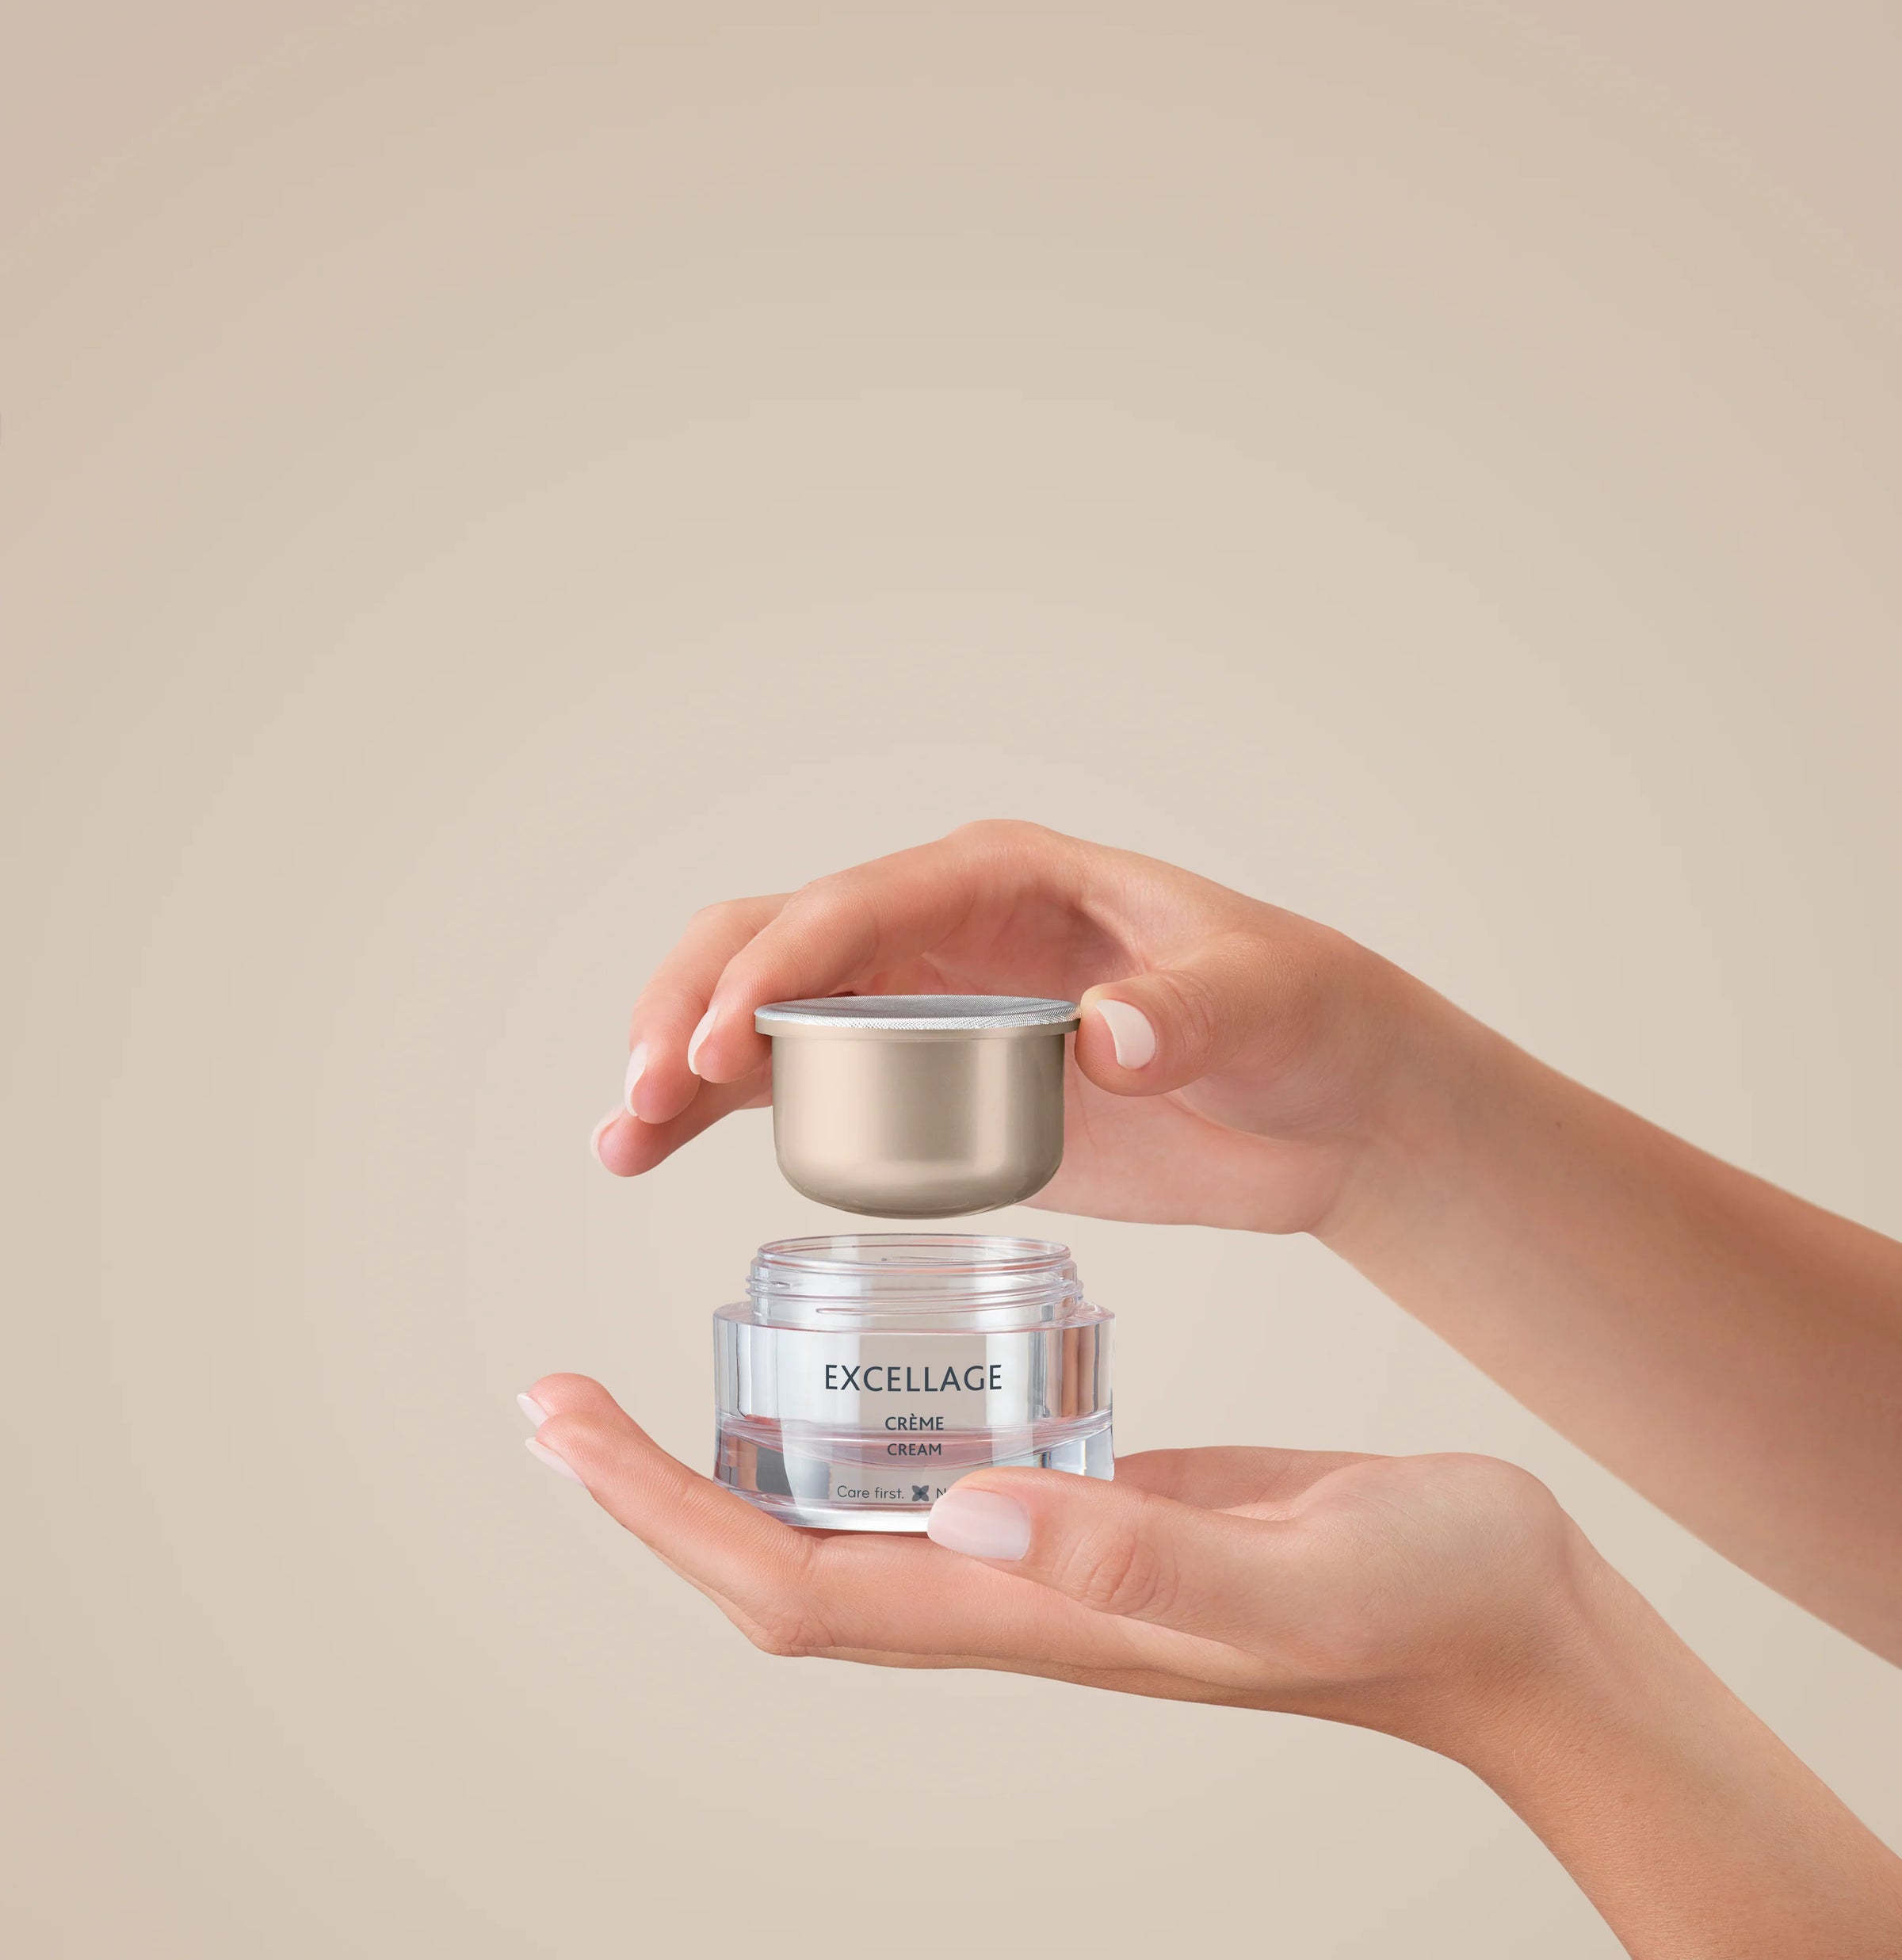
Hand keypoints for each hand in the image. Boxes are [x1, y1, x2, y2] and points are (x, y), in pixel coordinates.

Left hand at [520, 1373, 1579, 1742]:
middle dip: (649, 1497)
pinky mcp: (1092, 1507)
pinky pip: (928, 1486)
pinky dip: (848, 1439)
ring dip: (725, 1479)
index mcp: (1036, 1615)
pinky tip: (845, 1383)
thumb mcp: (1287, 1572)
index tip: (568, 1425)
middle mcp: (1016, 1594)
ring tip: (648, 1403)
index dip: (664, 1518)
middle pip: (780, 1568)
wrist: (1507, 1617)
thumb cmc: (1423, 1599)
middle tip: (555, 1403)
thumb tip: (971, 1515)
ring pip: (843, 1532)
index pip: (794, 1586)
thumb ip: (1139, 1557)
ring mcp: (1049, 1556)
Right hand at [593, 820, 1441, 1235]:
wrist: (1320, 1102)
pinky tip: (649, 1149)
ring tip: (622, 1138)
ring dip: (680, 1059)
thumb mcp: (1258, 1004)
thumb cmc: (1298, 1017)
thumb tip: (1109, 1030)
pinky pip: (790, 1082)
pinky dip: (714, 1108)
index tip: (725, 1044)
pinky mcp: (918, 1081)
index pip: (859, 906)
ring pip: (759, 1009)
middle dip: (698, 1004)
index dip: (780, 967)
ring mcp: (918, 1004)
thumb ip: (1185, 1012)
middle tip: (648, 1094)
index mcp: (1003, 874)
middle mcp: (938, 926)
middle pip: (775, 938)